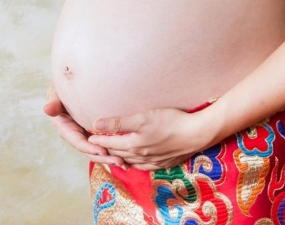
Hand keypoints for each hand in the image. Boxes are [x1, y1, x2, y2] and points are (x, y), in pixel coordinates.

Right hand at [43, 83, 127, 167]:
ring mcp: (86, 136)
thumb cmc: (62, 89)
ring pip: (98, 150)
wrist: (71, 86)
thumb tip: (46, 109)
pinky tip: (127, 156)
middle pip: (90, 150)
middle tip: (120, 161)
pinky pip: (104, 143)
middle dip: (104, 157)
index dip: (90, 148)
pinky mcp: (95, 133)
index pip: (78, 142)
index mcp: (66, 129)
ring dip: (110, 157)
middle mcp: (76, 135)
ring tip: (125, 162)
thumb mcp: (57, 94)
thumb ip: (54, 102)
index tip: (102, 151)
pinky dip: (114, 150)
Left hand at [86, 106, 215, 170]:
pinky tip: (135, 161)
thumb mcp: (142, 118)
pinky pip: (144, 166)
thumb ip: (118, 123)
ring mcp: (153, 161)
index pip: (110, 143)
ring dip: (119, 156)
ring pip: (131, 160)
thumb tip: (96, 124)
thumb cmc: (169, 121)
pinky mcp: (164, 162)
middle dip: (106, 148)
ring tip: (112, 152)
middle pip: (119, 152)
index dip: (98, 139)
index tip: (88, 135)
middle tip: (97, 143)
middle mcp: (141, 156)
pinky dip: (135, 163)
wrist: (195, 134)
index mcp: (133, 145)